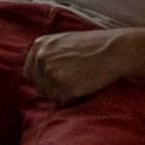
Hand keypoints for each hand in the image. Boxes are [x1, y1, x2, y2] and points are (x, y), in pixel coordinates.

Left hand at [22, 28, 137, 104]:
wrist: (115, 50)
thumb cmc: (94, 46)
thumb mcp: (64, 42)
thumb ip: (48, 54)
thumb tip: (36, 74)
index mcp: (40, 45)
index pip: (30, 72)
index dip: (44, 80)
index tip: (58, 80)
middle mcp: (41, 58)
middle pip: (39, 86)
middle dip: (54, 88)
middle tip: (74, 80)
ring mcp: (51, 72)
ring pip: (50, 96)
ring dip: (64, 95)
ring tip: (81, 82)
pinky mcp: (63, 86)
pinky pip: (62, 102)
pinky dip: (73, 100)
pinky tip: (85, 87)